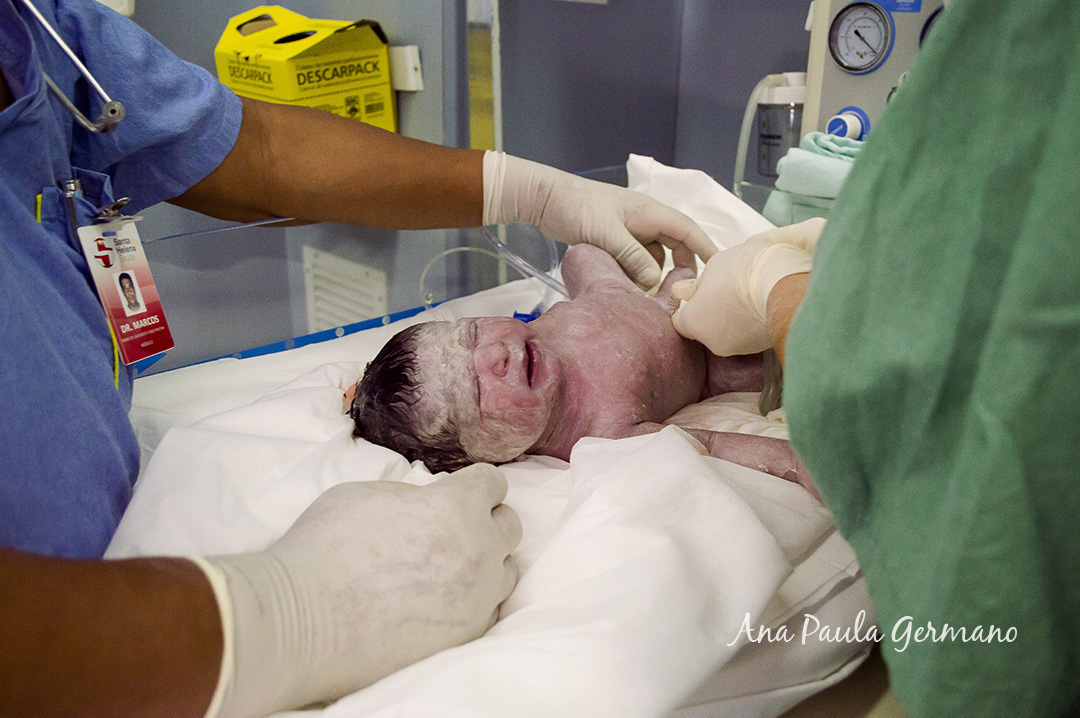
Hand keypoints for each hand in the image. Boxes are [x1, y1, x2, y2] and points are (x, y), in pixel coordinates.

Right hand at [200, 464, 521, 717]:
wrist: (300, 618)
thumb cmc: (324, 547)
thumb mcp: (366, 494)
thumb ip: (412, 495)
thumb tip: (429, 502)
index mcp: (456, 506)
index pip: (492, 483)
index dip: (474, 484)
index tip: (459, 491)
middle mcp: (479, 550)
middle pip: (509, 525)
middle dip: (485, 520)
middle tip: (454, 527)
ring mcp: (477, 598)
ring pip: (505, 572)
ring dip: (486, 563)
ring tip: (451, 567)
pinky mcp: (465, 637)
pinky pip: (487, 611)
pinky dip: (473, 601)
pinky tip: (444, 601)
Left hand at [483, 151, 715, 287]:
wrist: (547, 200)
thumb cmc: (578, 209)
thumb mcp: (608, 235)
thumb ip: (633, 257)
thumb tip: (655, 279)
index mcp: (650, 212)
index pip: (688, 230)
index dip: (706, 248)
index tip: (721, 268)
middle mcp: (645, 219)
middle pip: (675, 245)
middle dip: (679, 267)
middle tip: (679, 291)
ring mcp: (630, 229)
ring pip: (653, 256)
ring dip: (649, 273)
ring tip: (641, 291)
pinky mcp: (616, 239)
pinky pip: (635, 258)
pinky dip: (633, 271)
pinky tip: (623, 283)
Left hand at [670, 219, 822, 355]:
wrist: (786, 284)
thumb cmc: (745, 271)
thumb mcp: (712, 267)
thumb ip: (694, 285)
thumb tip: (681, 292)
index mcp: (694, 323)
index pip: (680, 320)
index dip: (688, 305)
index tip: (697, 292)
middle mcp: (713, 342)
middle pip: (705, 328)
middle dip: (711, 312)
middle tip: (725, 290)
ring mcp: (739, 348)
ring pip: (729, 332)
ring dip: (733, 318)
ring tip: (747, 295)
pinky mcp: (761, 348)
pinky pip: (749, 335)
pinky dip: (751, 323)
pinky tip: (761, 304)